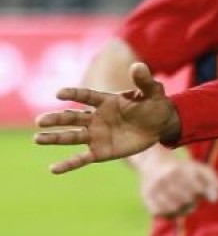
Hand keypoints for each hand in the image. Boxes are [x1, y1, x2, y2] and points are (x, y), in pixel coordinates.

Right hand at [33, 62, 180, 174]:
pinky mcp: (101, 151)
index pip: (85, 96)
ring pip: (72, 137)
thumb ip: (144, 80)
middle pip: (72, 118)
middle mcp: (96, 118)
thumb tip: (138, 66)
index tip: (59, 93)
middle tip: (39, 121)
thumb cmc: (154, 105)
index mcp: (105, 101)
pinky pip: (82, 158)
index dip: (73, 94)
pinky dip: (68, 164)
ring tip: (37, 139)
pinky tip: (53, 169)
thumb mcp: (152, 92)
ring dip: (54, 138)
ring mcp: (96, 135)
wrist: (161, 125)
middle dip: (56, 119)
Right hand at [133, 149, 217, 217]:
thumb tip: (215, 200)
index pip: (198, 190)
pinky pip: (159, 213)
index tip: (197, 189)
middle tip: (188, 198)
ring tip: (181, 203)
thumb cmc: (183, 169)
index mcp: (180, 170)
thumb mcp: (201, 169)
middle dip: (191, 202)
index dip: (200, 192)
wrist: (153, 162)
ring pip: (173, 209)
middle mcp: (165, 178)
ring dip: (180, 210)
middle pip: (186, 201)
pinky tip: (170, 207)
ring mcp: (154, 188)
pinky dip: (167, 214)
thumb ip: (215, 182)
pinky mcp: (145, 197)